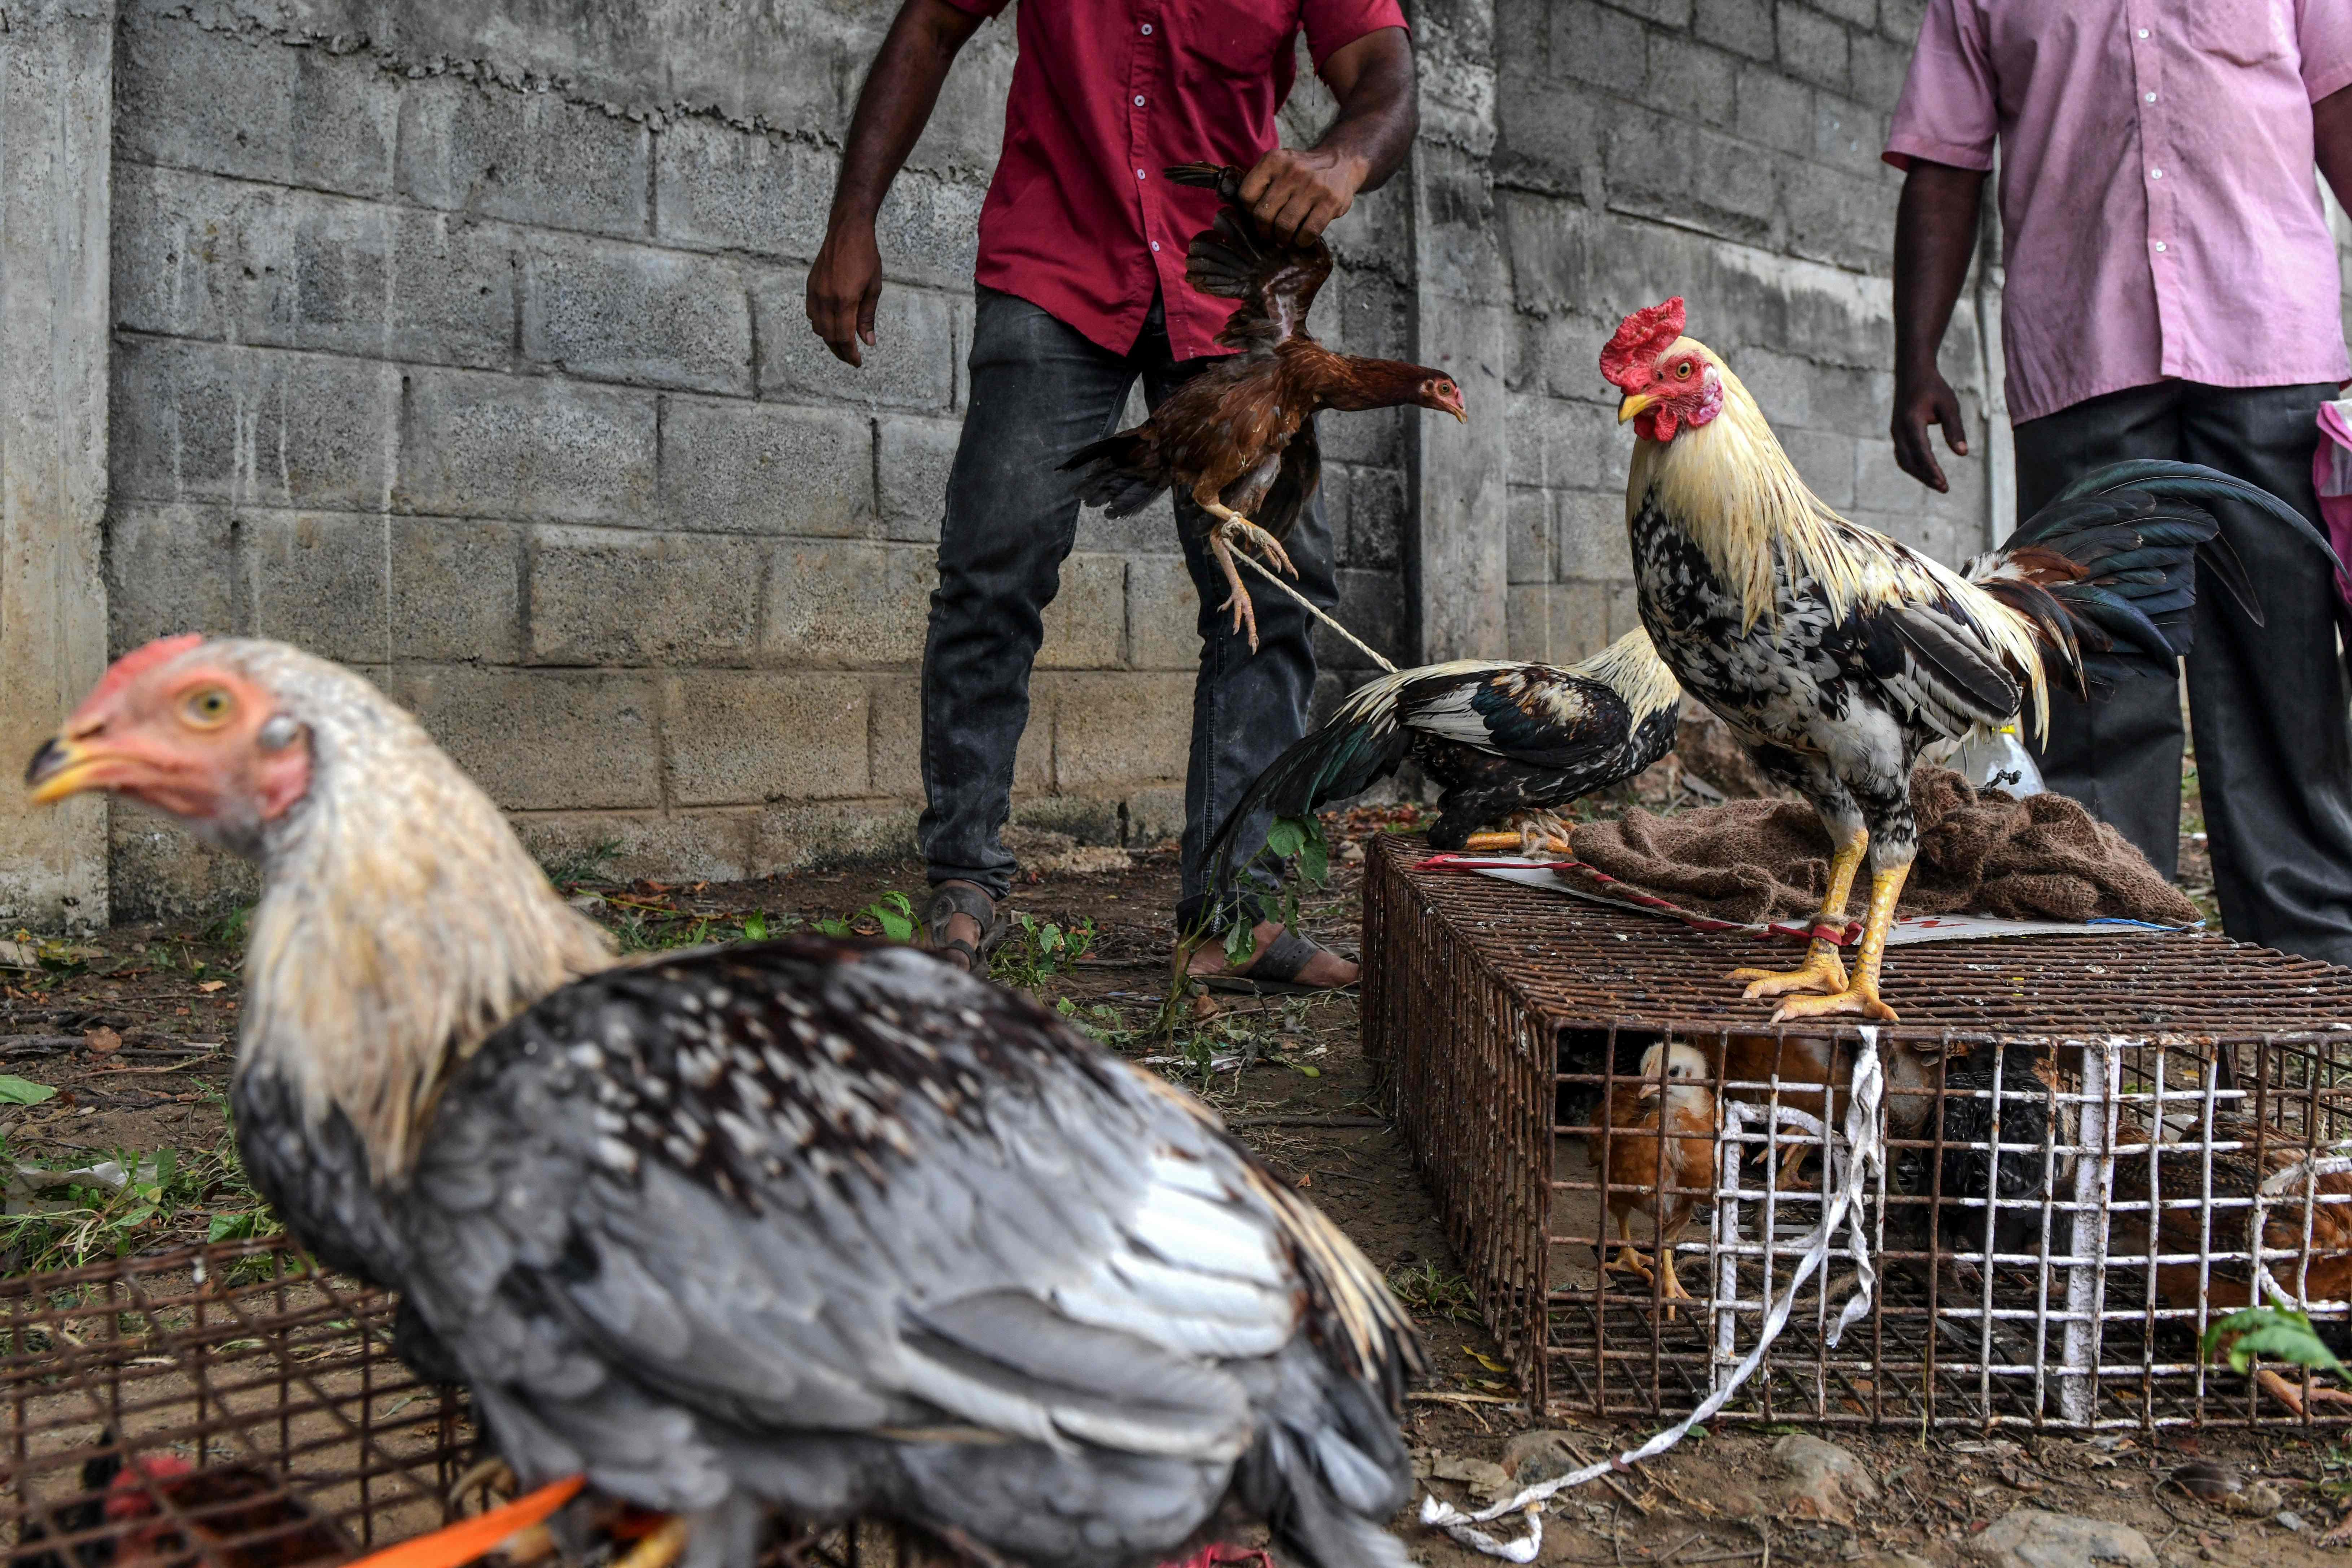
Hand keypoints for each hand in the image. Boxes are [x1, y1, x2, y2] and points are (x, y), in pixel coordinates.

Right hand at [807, 220, 881, 366]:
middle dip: (840, 351)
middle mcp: (826, 299)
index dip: (850, 354)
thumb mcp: (873, 288)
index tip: (857, 363)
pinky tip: (831, 325)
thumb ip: (867, 316)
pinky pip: (812, 314)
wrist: (847, 231)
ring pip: (818, 327)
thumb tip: (867, 341)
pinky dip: (820, 325)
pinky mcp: (810, 286)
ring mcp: (816, 292)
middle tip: (851, 359)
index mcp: (845, 300)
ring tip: (842, 345)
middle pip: (829, 336)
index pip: (844, 337)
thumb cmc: (865, 256)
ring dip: (830, 339)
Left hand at [1239, 146, 1368, 244]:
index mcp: (1273, 160)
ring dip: (1282, 239)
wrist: (1340, 163)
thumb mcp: (1278, 166)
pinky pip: (1308, 232)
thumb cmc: (1301, 173)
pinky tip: (1301, 239)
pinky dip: (1301, 241)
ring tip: (1284, 239)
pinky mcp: (1330, 201)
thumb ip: (1260, 184)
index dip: (1249, 213)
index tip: (1258, 217)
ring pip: (1284, 226)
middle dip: (1264, 232)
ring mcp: (1313, 186)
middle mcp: (1292, 171)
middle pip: (1263, 214)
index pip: (1246, 196)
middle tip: (1270, 236)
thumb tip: (1239, 217)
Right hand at [1890, 364, 1968, 492]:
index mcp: (1911, 422)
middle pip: (1910, 462)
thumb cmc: (1934, 387)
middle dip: (1926, 477)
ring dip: (1920, 474)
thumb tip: (1963, 454)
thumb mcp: (1949, 405)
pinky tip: (1927, 470)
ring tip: (1937, 483)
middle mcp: (1899, 430)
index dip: (1932, 469)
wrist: (1912, 373)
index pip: (1922, 452)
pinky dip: (1914, 466)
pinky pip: (1903, 455)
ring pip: (1904, 461)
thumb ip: (1955, 429)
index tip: (1944, 482)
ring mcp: (1896, 432)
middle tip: (1944, 487)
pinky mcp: (1897, 433)